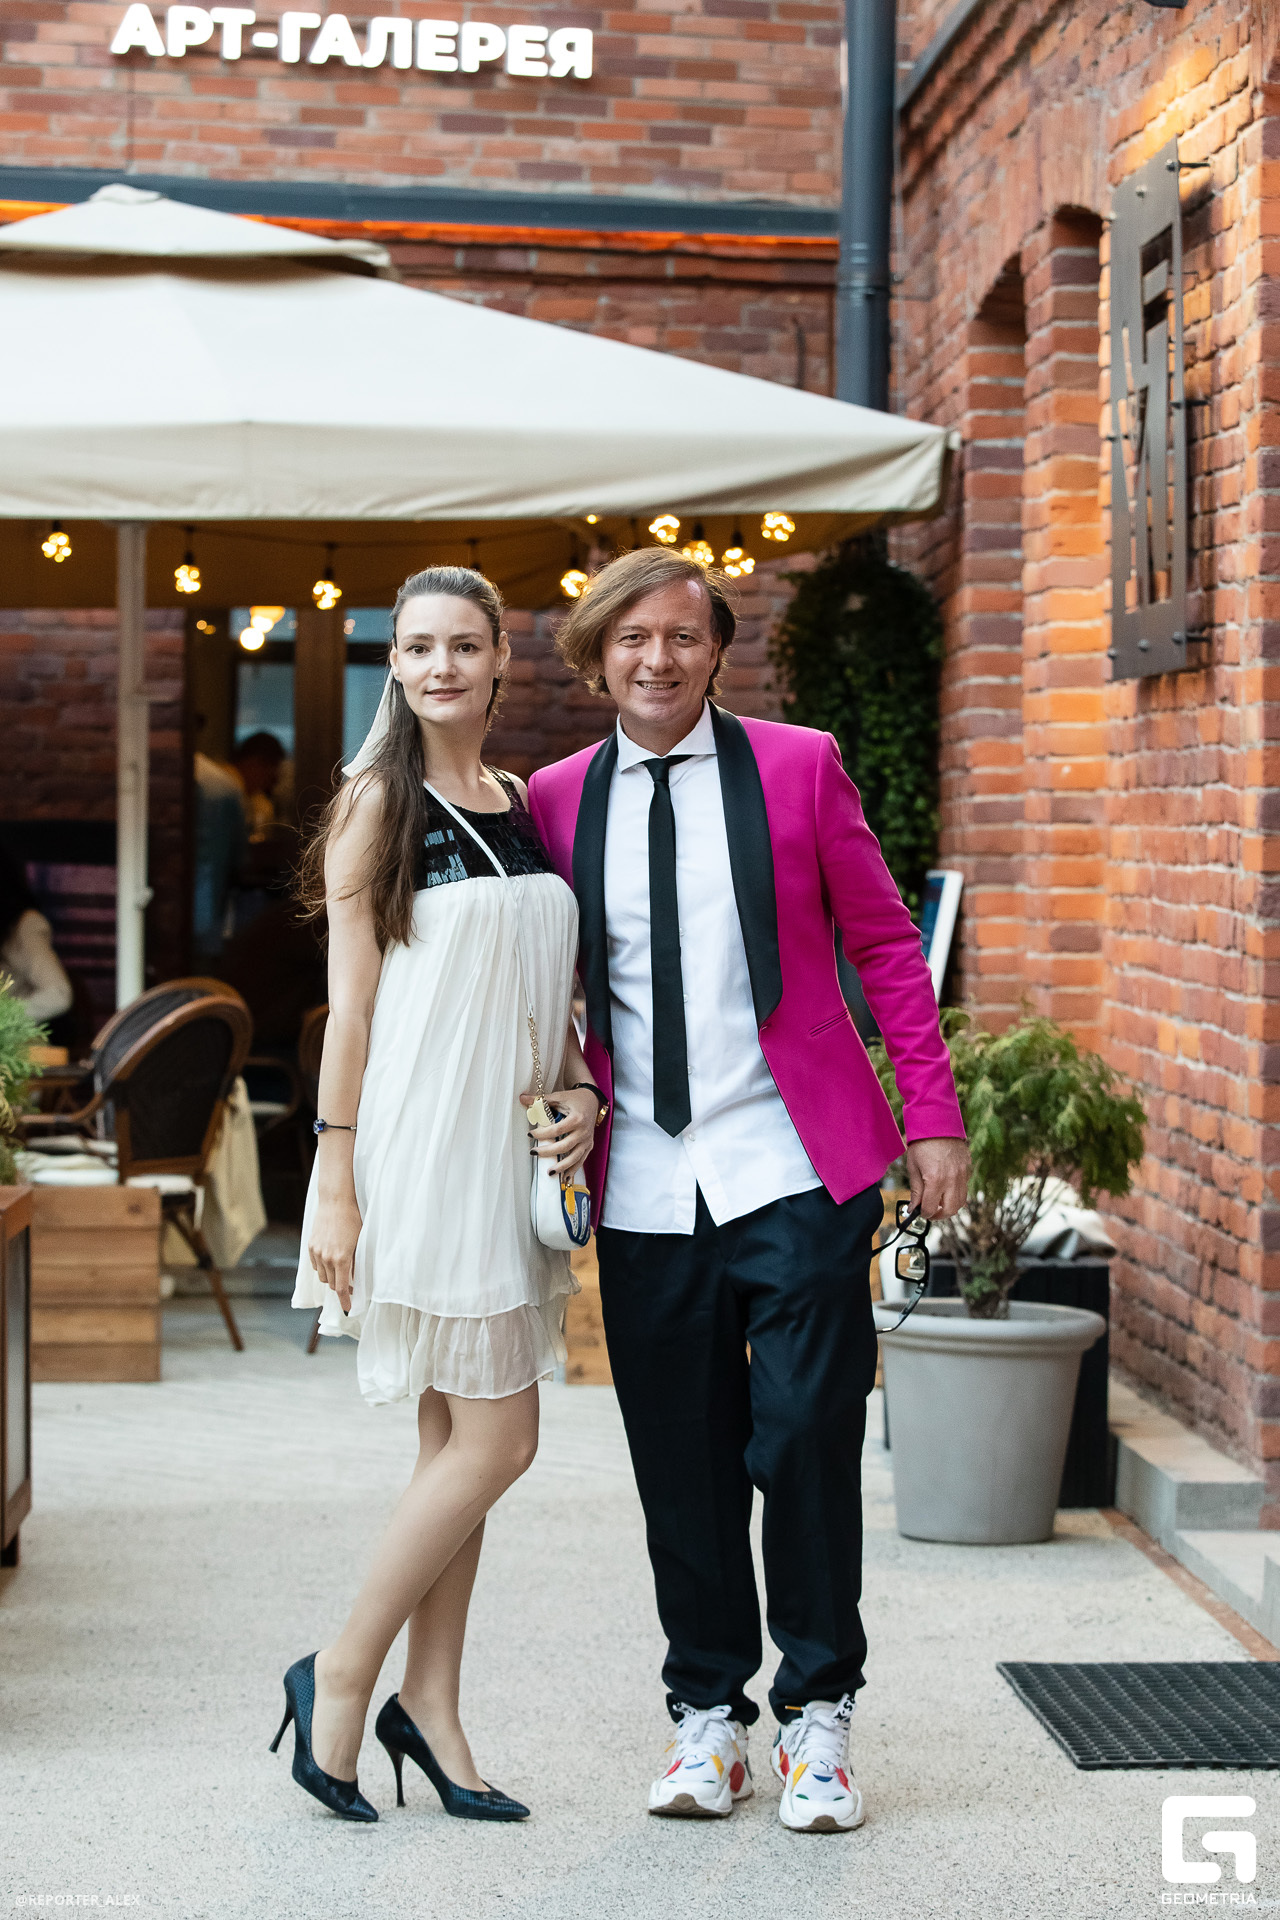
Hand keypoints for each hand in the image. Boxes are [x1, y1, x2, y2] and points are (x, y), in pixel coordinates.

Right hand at [307, 1195, 362, 1312]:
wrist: (335, 1201)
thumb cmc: (352, 1219)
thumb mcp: (360, 1242)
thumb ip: (356, 1261)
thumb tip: (355, 1276)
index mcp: (341, 1259)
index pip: (341, 1288)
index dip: (345, 1301)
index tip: (349, 1308)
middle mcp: (326, 1258)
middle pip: (331, 1284)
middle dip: (340, 1288)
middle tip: (350, 1286)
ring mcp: (316, 1252)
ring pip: (322, 1276)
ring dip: (330, 1278)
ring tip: (340, 1271)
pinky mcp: (310, 1246)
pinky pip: (315, 1265)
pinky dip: (322, 1267)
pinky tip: (330, 1261)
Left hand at [521, 1086, 597, 1175]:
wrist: (592, 1100)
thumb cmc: (574, 1099)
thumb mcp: (558, 1097)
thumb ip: (540, 1100)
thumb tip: (522, 1098)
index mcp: (576, 1118)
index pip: (557, 1130)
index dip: (543, 1134)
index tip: (530, 1135)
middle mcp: (583, 1131)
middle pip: (565, 1146)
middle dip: (549, 1152)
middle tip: (534, 1153)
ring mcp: (587, 1139)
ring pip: (575, 1157)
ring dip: (562, 1166)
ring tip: (549, 1172)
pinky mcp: (589, 1145)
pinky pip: (581, 1159)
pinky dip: (573, 1169)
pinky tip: (564, 1178)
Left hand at [906, 1137, 969, 1220]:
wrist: (937, 1123)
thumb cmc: (921, 1144)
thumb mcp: (913, 1168)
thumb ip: (916, 1191)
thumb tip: (913, 1208)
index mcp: (935, 1180)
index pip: (931, 1208)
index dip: (923, 1213)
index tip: (918, 1212)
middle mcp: (952, 1180)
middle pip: (950, 1210)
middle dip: (939, 1215)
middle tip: (930, 1212)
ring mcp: (962, 1174)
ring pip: (961, 1202)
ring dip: (950, 1206)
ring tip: (938, 1202)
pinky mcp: (967, 1169)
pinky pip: (964, 1188)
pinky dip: (956, 1194)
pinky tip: (946, 1188)